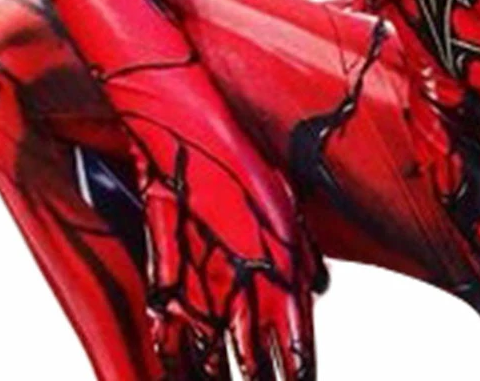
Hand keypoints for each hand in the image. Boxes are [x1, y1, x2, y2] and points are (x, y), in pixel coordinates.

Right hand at [138, 132, 328, 380]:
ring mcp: (200, 283)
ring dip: (215, 380)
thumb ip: (299, 249)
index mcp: (279, 264)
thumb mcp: (281, 200)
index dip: (298, 372)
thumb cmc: (233, 156)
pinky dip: (174, 359)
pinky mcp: (163, 276)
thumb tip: (315, 284)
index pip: (295, 342)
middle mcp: (242, 281)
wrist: (182, 125)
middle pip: (254, 363)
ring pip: (210, 360)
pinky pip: (168, 336)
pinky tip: (176, 372)